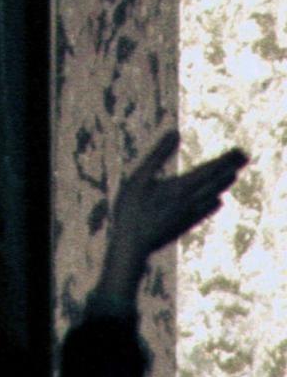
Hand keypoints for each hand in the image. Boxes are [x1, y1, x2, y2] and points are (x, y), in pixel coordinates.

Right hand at [96, 131, 248, 302]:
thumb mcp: (140, 176)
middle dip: (230, 168)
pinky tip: (217, 201)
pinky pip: (204, 212)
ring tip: (233, 174)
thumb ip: (159, 154)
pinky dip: (213, 204)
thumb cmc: (132, 209)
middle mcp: (189, 201)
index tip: (239, 151)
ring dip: (224, 184)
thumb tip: (175, 132)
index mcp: (181, 187)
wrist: (132, 245)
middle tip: (243, 157)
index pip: (209, 170)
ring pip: (212, 196)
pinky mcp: (183, 225)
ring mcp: (188, 215)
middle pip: (215, 182)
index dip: (225, 160)